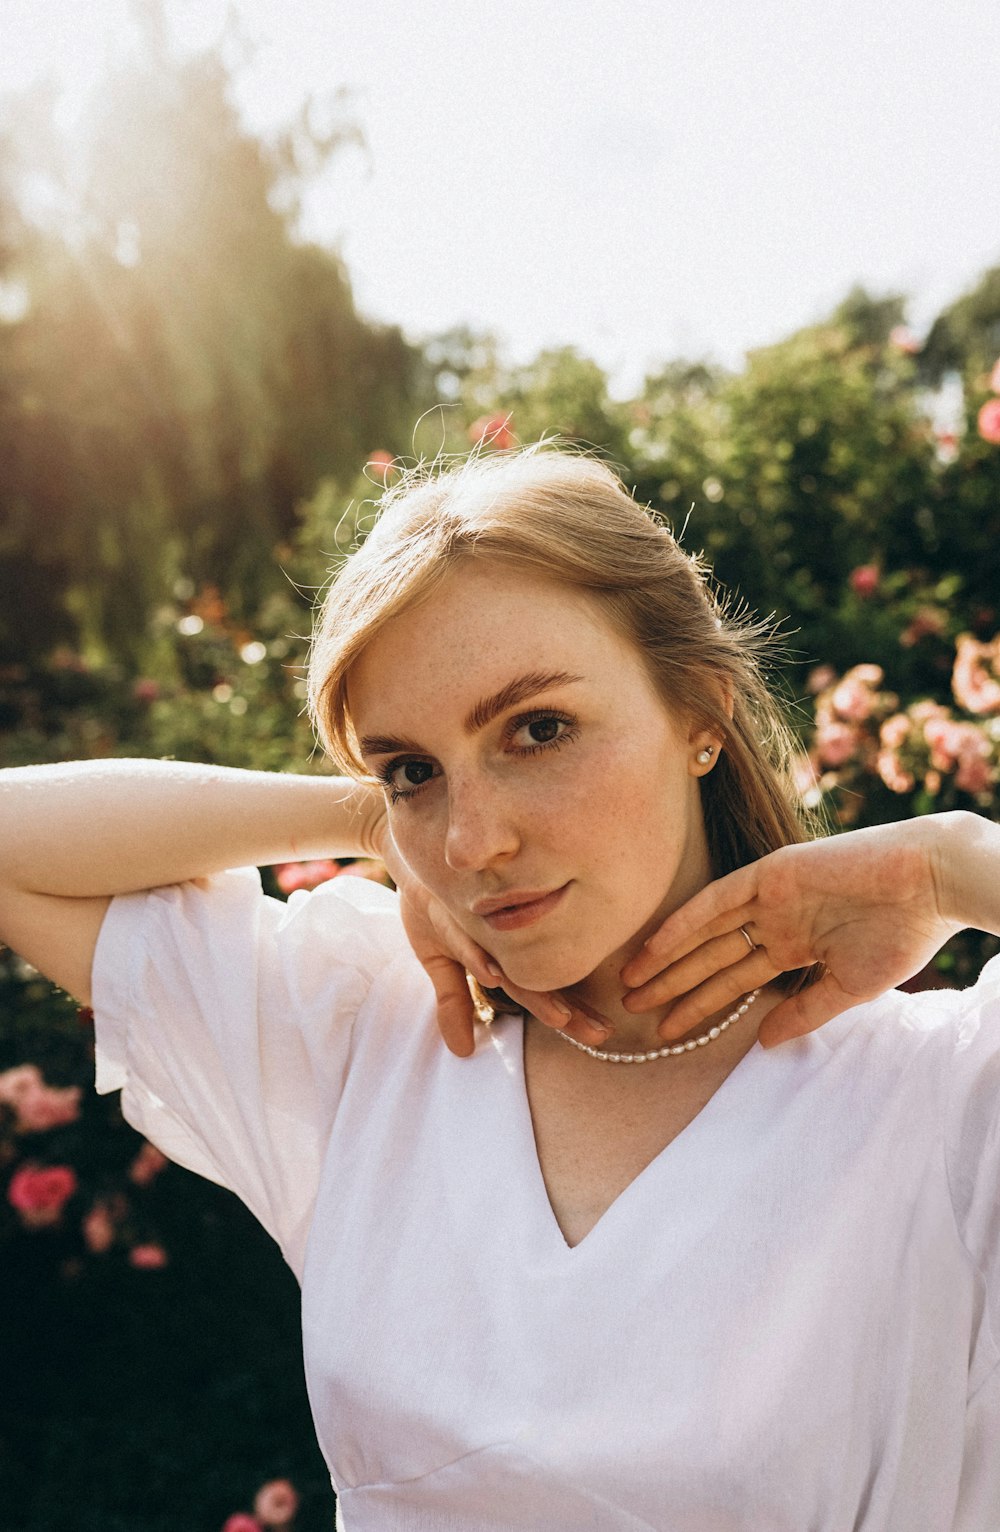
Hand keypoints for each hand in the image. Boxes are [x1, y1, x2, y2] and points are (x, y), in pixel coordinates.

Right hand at [378, 831, 607, 1056]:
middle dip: (568, 1010)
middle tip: (602, 1033)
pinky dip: (477, 953)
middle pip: (538, 980)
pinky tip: (492, 972)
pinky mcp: (451, 903)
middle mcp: (497, 936)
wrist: (408, 847)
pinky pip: (465, 932)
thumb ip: (453, 1000)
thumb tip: (462, 1053)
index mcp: (500, 949)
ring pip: (511, 958)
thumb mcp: (437, 953)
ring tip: (559, 1015)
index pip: (539, 987)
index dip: (569, 1012)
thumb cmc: (431, 896)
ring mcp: (478, 920)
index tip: (601, 1035)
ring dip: (534, 989)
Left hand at [620, 820, 957, 1047]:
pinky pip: (718, 899)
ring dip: (669, 955)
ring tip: (630, 983)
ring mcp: (771, 895)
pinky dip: (687, 921)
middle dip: (672, 983)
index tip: (665, 1031)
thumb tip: (761, 1041)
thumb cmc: (902, 936)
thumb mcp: (849, 987)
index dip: (699, 1005)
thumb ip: (804, 1012)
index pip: (733, 980)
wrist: (930, 886)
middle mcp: (775, 920)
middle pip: (711, 957)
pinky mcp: (772, 872)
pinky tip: (657, 945)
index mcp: (794, 945)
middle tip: (630, 1008)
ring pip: (706, 930)